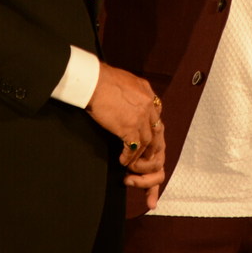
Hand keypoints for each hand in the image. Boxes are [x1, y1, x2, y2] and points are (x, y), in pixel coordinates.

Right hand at [86, 62, 165, 208]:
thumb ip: (135, 96)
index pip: (158, 122)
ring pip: (148, 146)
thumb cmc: (103, 80)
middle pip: (158, 137)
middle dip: (154, 158)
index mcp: (150, 96)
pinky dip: (129, 160)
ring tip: (130, 168)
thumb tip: (132, 105)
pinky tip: (122, 163)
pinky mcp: (129, 127)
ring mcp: (141, 118)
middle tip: (148, 173)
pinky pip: (133, 150)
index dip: (154, 140)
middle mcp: (150, 107)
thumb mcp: (128, 83)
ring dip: (139, 160)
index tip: (150, 152)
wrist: (93, 80)